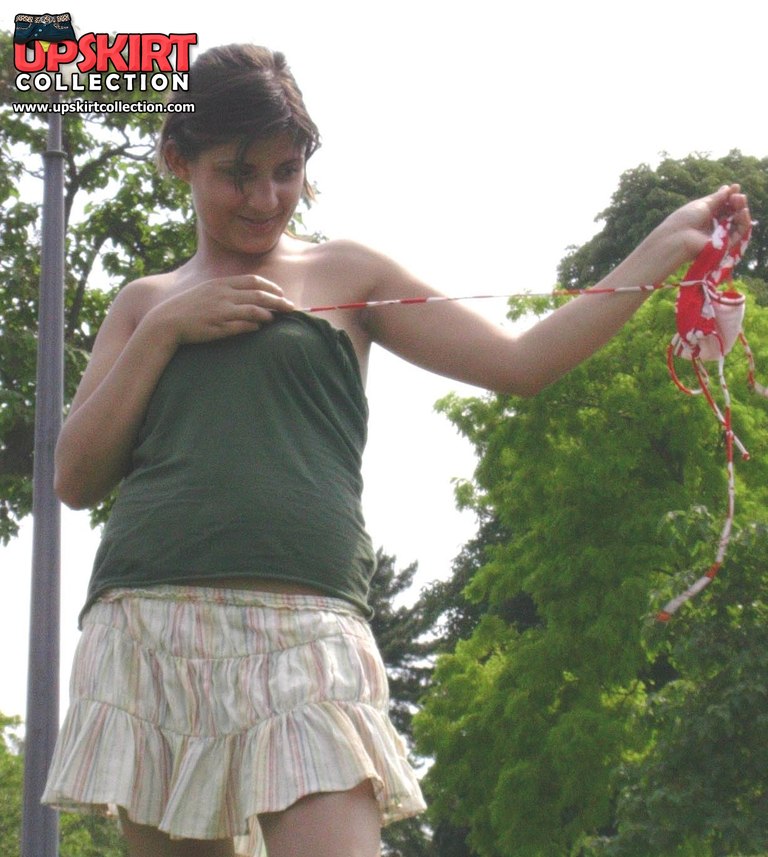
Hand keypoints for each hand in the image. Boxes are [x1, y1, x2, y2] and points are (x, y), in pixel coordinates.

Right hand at [146, 274, 294, 345]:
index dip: (270, 287)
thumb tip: (245, 299)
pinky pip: (243, 324)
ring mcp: (222, 310)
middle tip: (292, 308)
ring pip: (254, 309)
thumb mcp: (207, 292)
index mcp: (221, 283)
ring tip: (278, 318)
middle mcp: (224, 294)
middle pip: (259, 295)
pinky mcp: (219, 326)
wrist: (167, 321)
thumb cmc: (188, 308)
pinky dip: (255, 324)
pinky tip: (260, 326)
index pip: (253, 281)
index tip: (281, 293)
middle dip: (279, 301)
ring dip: (270, 314)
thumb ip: (226, 292)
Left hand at [651, 184, 750, 277]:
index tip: (735, 188)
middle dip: (738, 202)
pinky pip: (739, 233)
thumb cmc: (686, 219)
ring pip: (738, 222)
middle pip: (732, 213)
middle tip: (738, 196)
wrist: (678, 238)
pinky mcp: (725, 245)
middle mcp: (714, 225)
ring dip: (742, 210)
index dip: (731, 196)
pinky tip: (743, 211)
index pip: (725, 205)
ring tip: (740, 201)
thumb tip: (730, 188)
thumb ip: (718, 197)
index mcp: (707, 215)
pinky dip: (744, 222)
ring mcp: (720, 235)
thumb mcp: (703, 204)